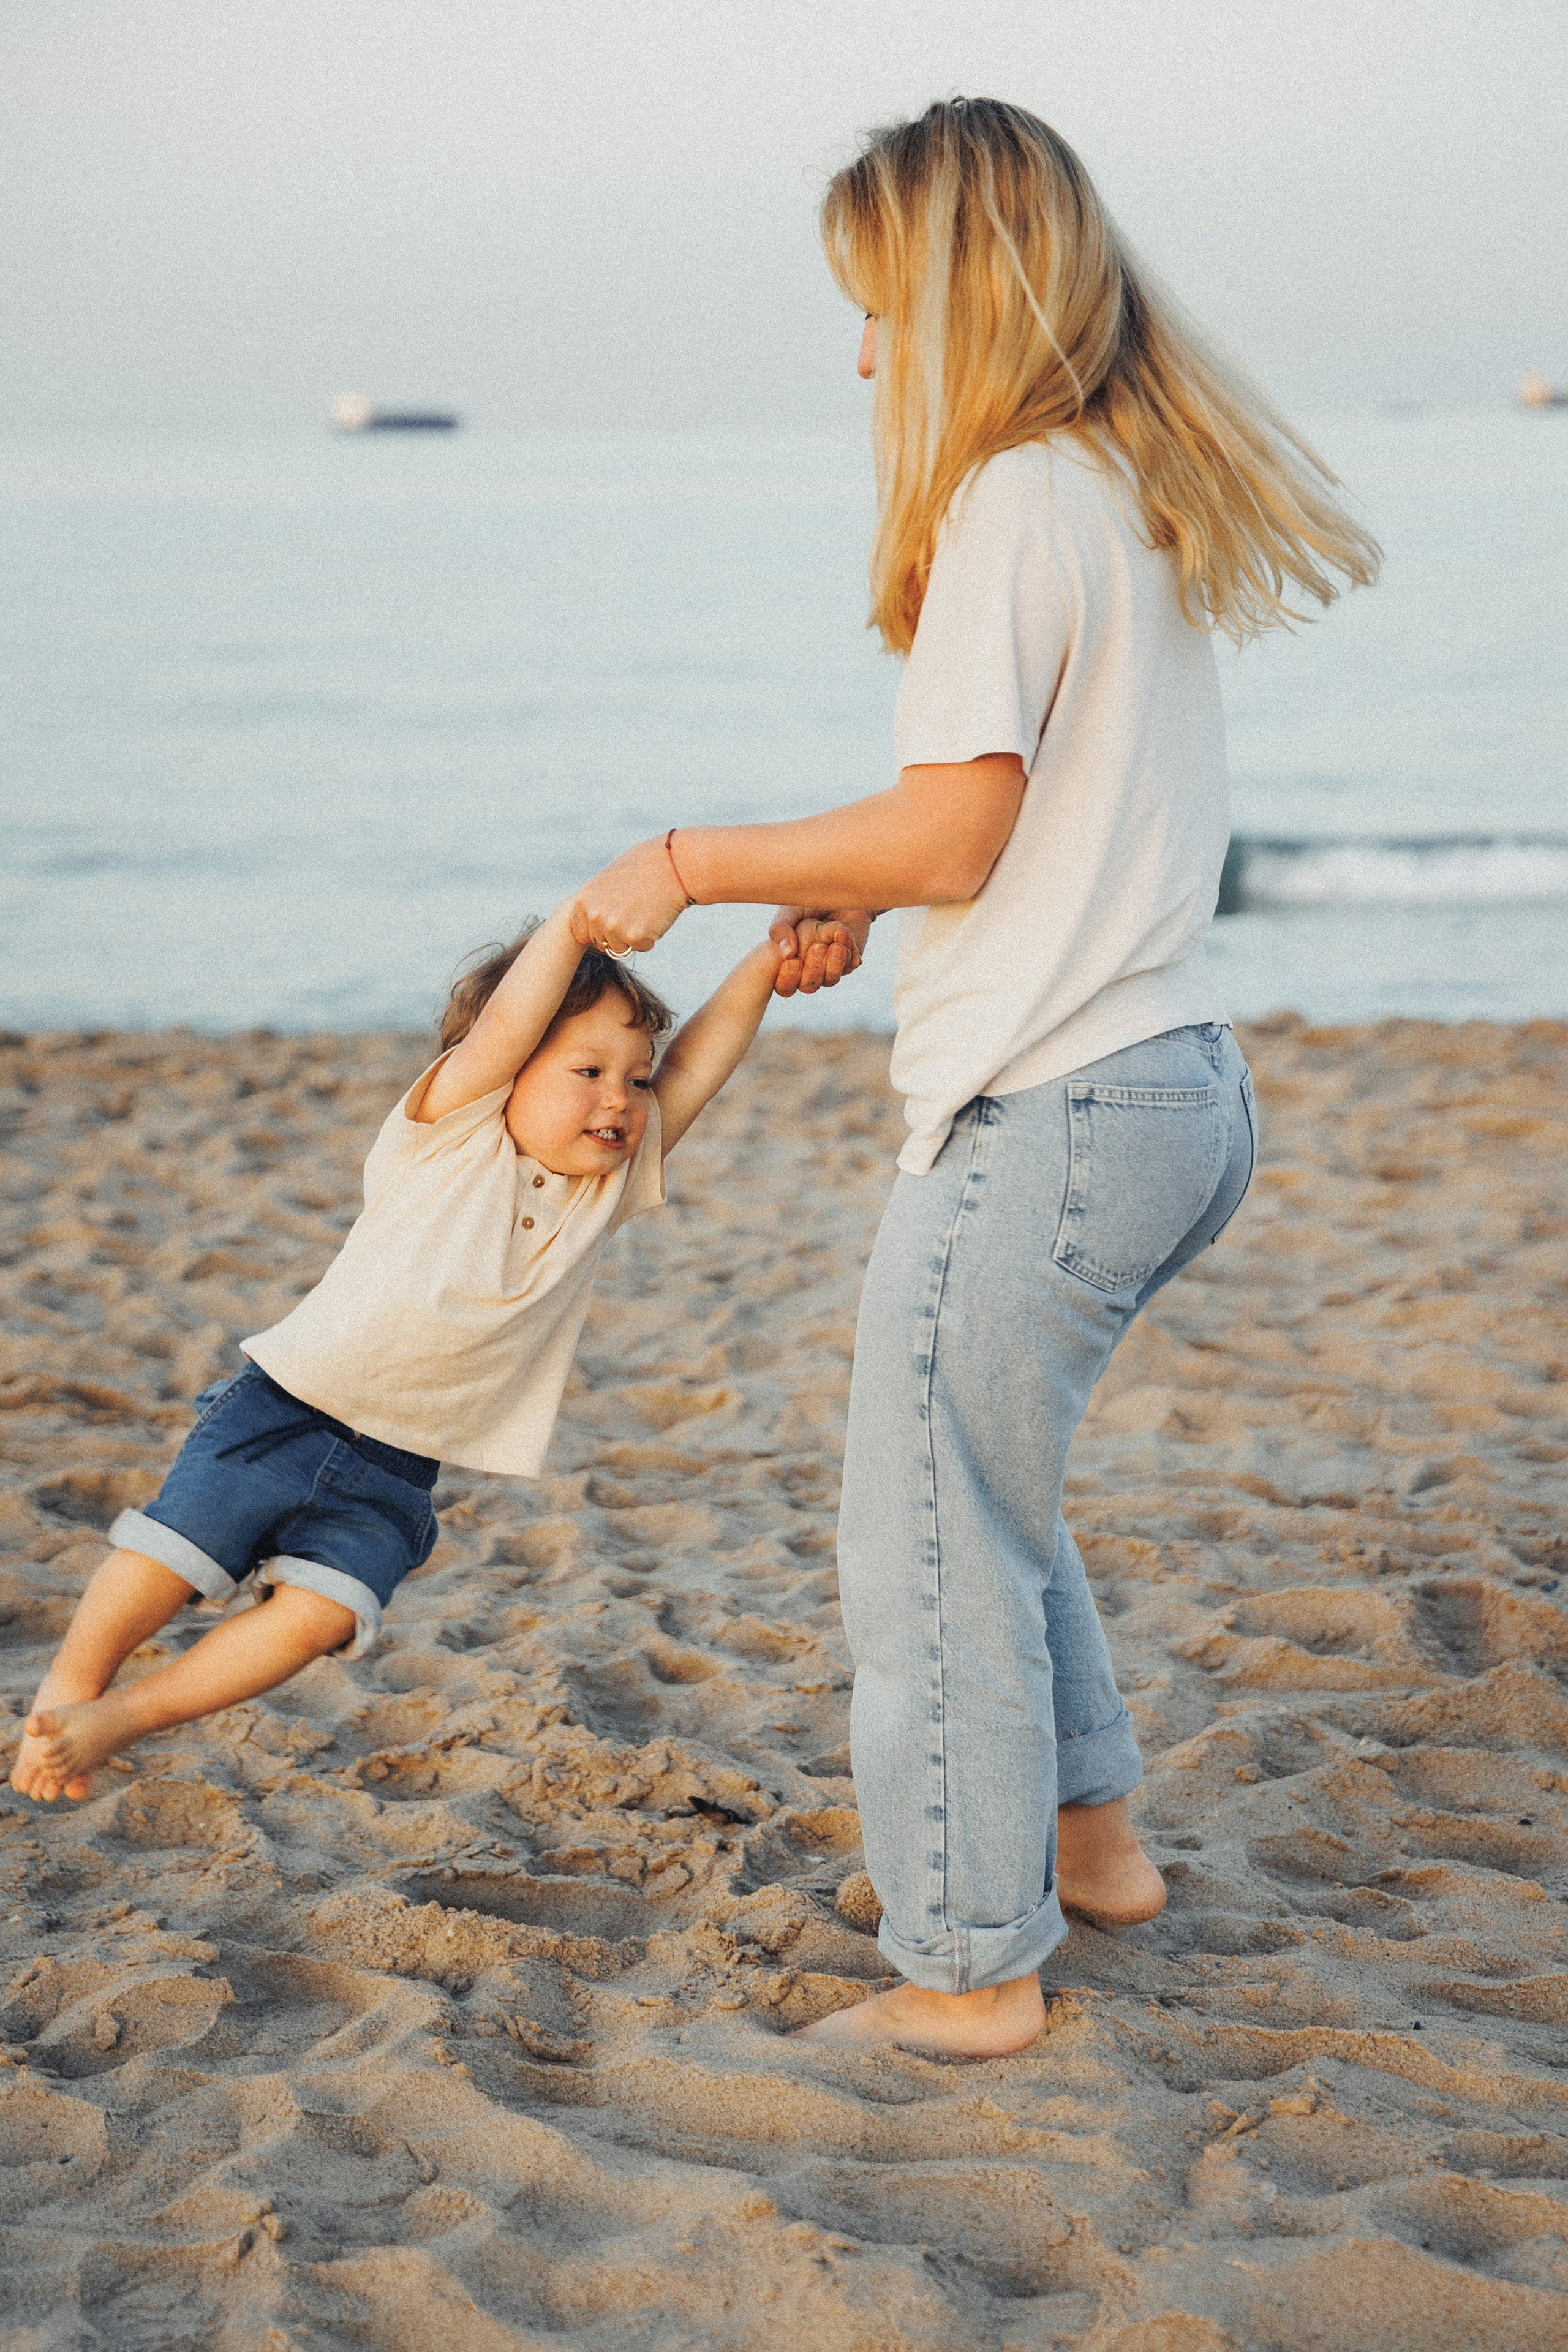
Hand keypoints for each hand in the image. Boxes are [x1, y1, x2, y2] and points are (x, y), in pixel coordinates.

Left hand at [572, 837, 690, 956]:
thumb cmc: (645, 865)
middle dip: (616, 935)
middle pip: (601, 943)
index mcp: (584, 900)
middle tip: (635, 913)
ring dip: (634, 937)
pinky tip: (657, 915)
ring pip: (621, 948)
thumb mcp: (610, 878)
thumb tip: (593, 917)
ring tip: (647, 911)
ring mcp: (614, 927)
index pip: (581, 932)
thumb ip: (597, 900)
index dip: (598, 930)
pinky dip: (651, 937)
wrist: (674, 864)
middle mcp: (595, 915)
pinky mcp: (635, 936)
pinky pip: (642, 947)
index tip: (613, 920)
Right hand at [769, 907, 872, 996]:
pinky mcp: (849, 960)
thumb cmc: (809, 899)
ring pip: (830, 980)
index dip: (787, 979)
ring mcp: (830, 966)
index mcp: (788, 959)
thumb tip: (787, 953)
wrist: (841, 888)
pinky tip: (843, 933)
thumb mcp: (790, 910)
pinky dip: (847, 952)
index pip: (784, 985)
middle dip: (814, 969)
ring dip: (833, 963)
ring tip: (836, 943)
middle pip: (808, 987)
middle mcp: (808, 968)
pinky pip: (848, 967)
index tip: (793, 961)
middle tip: (818, 947)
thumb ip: (781, 929)